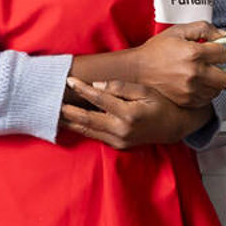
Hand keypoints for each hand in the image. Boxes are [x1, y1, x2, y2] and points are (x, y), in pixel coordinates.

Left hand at [59, 78, 209, 148]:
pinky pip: (94, 136)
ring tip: (53, 112)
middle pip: (86, 119)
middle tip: (51, 100)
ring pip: (87, 130)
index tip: (69, 80)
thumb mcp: (145, 91)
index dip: (82, 89)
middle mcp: (121, 130)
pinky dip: (80, 129)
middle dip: (67, 109)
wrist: (175, 127)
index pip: (99, 98)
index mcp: (128, 114)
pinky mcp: (118, 145)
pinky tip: (70, 122)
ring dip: (69, 121)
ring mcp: (119, 140)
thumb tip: (97, 85)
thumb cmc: (161, 104)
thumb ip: (121, 87)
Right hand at [131, 21, 225, 107]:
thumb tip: (222, 35)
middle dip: (222, 70)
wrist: (138, 69)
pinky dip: (205, 92)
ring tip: (202, 74)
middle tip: (212, 65)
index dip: (221, 51)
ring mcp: (190, 90)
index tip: (214, 51)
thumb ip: (204, 28)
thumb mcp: (179, 30)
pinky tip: (196, 83)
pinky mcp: (186, 101)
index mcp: (194, 53)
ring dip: (214, 82)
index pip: (225, 55)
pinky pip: (207, 99)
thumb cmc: (157, 50)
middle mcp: (194, 74)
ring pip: (218, 90)